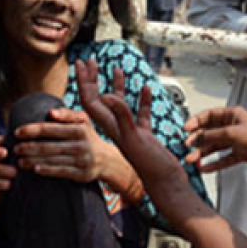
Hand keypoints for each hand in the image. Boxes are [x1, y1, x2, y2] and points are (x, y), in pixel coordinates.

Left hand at [12, 107, 109, 182]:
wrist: (107, 160)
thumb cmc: (88, 136)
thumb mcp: (83, 121)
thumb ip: (67, 114)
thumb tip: (50, 112)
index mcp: (79, 129)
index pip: (50, 129)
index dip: (31, 130)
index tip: (16, 132)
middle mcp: (81, 145)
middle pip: (48, 146)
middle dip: (28, 148)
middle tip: (15, 150)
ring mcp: (82, 160)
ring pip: (52, 160)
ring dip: (33, 160)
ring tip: (19, 161)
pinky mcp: (82, 174)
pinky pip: (60, 172)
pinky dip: (46, 170)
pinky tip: (34, 169)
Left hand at [75, 58, 188, 202]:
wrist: (166, 185)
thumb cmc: (151, 167)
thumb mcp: (134, 138)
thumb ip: (121, 116)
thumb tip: (105, 95)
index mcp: (112, 127)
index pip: (90, 100)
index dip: (84, 81)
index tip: (79, 64)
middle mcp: (118, 128)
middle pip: (99, 99)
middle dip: (92, 80)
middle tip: (88, 62)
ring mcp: (131, 131)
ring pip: (121, 105)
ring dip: (117, 86)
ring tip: (116, 69)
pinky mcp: (144, 135)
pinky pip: (141, 114)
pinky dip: (142, 100)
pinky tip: (146, 89)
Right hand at [184, 106, 246, 173]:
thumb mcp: (231, 134)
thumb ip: (211, 136)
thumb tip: (195, 138)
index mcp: (232, 115)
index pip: (209, 115)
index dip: (196, 122)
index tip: (185, 129)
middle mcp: (233, 127)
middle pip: (210, 132)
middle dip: (197, 140)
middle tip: (186, 147)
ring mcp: (237, 141)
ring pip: (215, 147)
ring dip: (203, 153)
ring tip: (192, 160)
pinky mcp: (241, 154)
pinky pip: (223, 159)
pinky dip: (214, 163)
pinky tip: (205, 168)